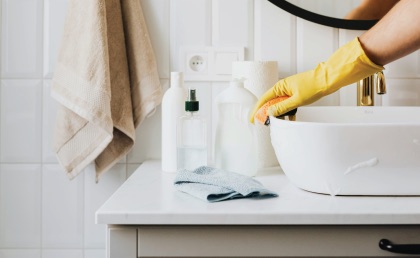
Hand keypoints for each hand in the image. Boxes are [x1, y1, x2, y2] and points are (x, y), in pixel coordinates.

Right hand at [250, 37, 382, 122]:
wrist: (328, 79)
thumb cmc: (313, 85)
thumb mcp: (297, 100)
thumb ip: (283, 107)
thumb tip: (270, 113)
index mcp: (280, 87)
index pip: (264, 99)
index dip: (257, 110)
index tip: (253, 119)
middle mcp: (283, 88)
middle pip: (270, 103)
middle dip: (266, 113)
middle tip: (263, 123)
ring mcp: (290, 91)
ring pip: (280, 105)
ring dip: (278, 114)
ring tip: (277, 123)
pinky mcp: (296, 94)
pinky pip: (288, 105)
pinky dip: (288, 112)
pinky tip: (290, 120)